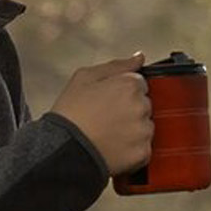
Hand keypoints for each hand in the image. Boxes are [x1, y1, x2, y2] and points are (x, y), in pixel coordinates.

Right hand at [52, 52, 153, 175]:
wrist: (64, 148)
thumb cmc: (71, 114)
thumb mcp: (85, 77)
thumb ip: (116, 65)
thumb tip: (138, 58)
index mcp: (129, 86)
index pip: (140, 84)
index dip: (123, 92)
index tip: (111, 101)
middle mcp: (141, 107)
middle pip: (144, 105)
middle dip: (129, 110)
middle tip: (106, 118)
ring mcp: (143, 131)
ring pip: (145, 127)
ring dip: (133, 130)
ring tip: (108, 133)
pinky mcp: (143, 152)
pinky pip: (144, 148)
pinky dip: (132, 149)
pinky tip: (114, 146)